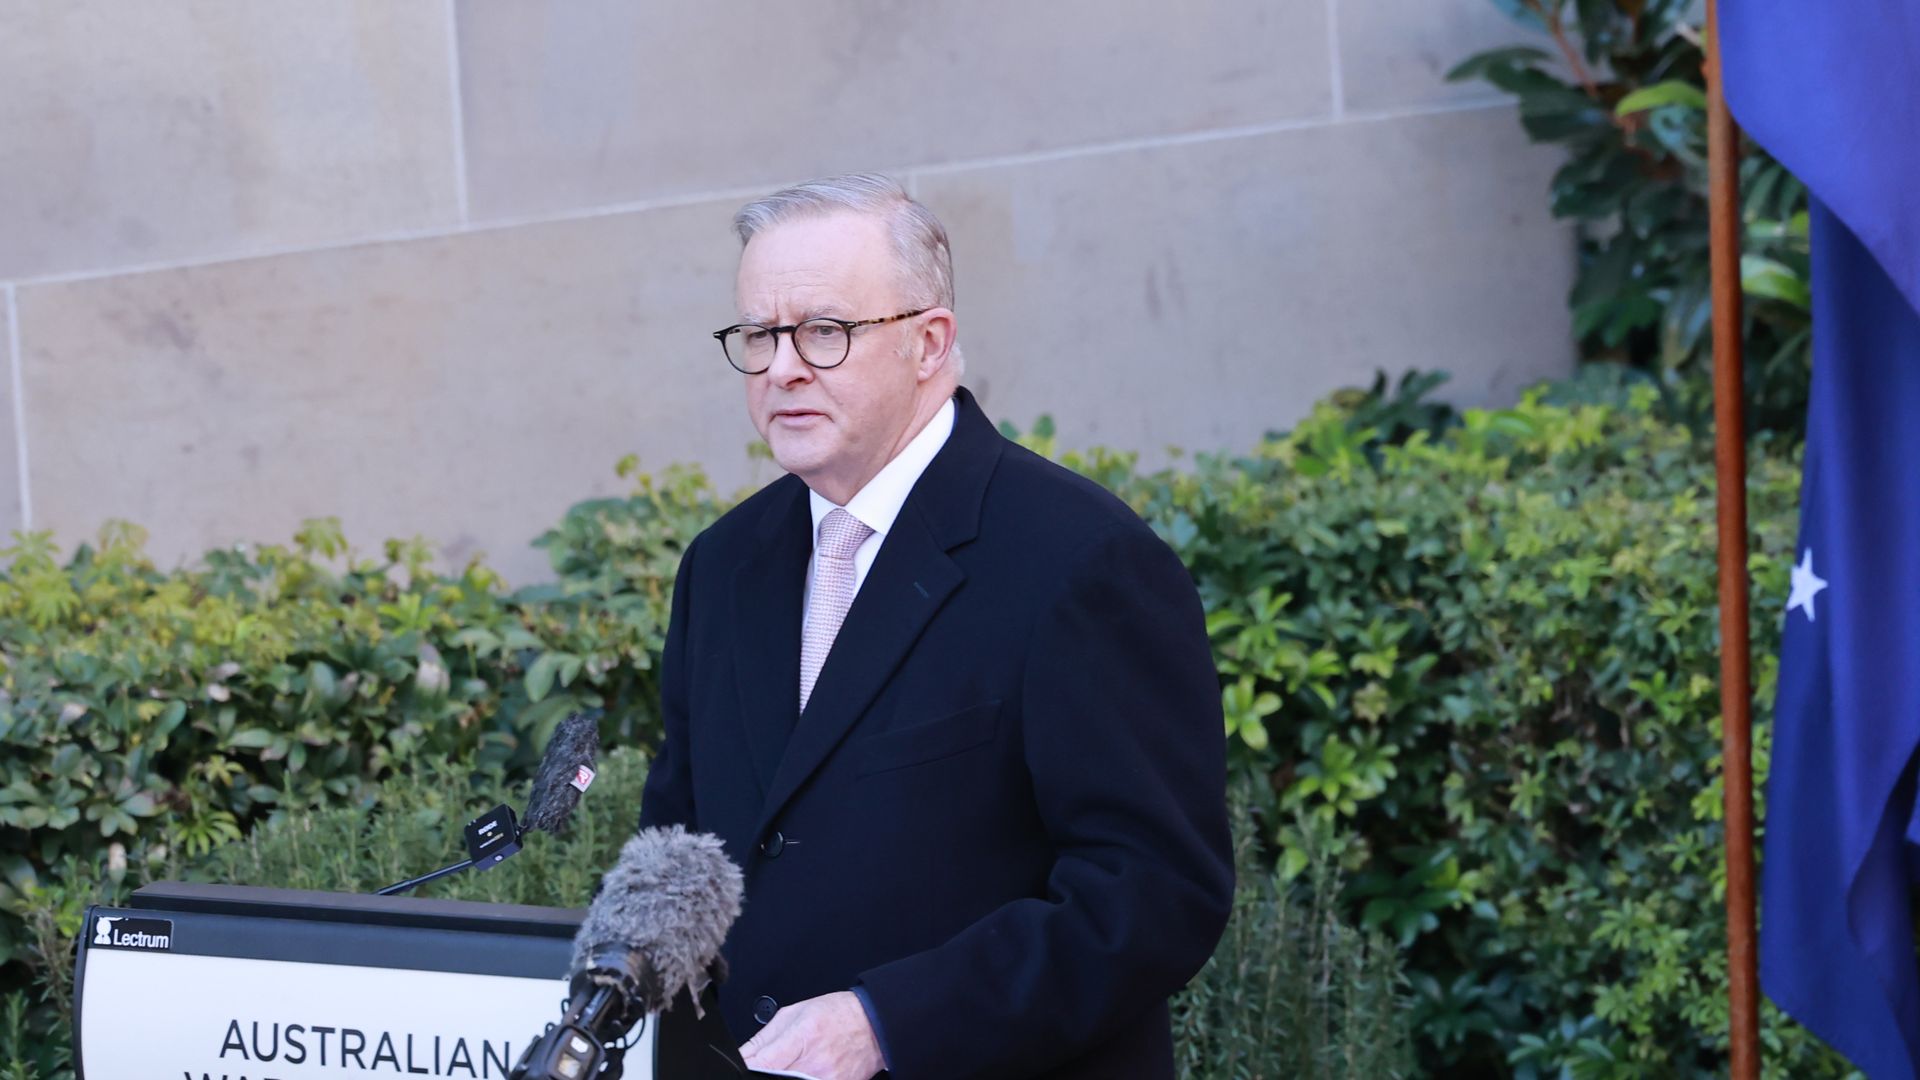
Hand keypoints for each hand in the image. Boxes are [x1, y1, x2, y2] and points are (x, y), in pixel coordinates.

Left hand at [738, 990, 884, 1079]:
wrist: (873, 1026)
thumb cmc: (836, 1015)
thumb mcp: (794, 1013)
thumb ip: (764, 1038)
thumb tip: (743, 1057)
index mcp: (803, 1036)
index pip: (763, 1064)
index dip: (748, 1067)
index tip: (745, 1066)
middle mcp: (815, 1062)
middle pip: (773, 1079)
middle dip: (764, 1074)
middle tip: (770, 1064)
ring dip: (782, 1077)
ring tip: (790, 1066)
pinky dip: (800, 1079)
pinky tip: (802, 1072)